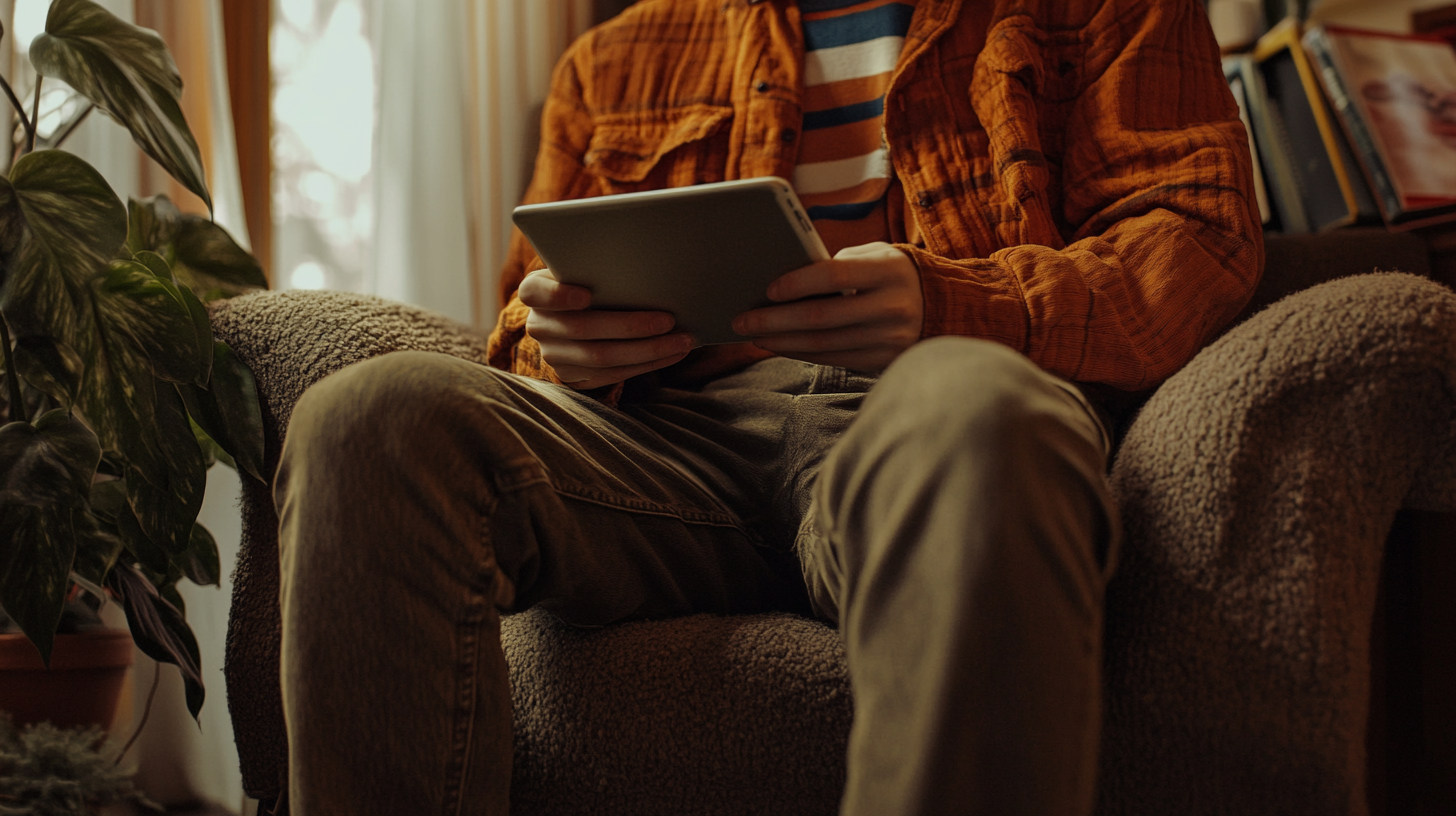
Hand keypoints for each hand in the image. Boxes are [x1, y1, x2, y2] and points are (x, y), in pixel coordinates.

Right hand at [520, 268, 694, 389]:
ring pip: (602, 357)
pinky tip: (674, 353)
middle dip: (630, 326)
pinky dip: (647, 364)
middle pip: (583, 329)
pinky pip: (613, 375)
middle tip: (668, 320)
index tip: (586, 294)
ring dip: (648, 350)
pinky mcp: (573, 377)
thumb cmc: (589, 280)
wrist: (577, 314)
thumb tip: (649, 262)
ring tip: (683, 340)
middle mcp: (539, 326)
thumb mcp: (584, 268)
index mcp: (534, 292)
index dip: (558, 295)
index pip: (536, 292)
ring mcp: (554, 355)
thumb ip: (599, 266)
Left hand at [731, 242, 923, 371]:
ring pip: (823, 344)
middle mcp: (892, 307)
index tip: (768, 289)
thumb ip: (839, 264)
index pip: (837, 276)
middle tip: (742, 320)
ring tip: (753, 335)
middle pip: (822, 317)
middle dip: (776, 320)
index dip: (800, 283)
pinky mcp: (883, 360)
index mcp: (889, 271)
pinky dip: (800, 352)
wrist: (939, 305)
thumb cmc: (890, 273)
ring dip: (782, 341)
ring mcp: (889, 338)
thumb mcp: (875, 256)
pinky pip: (833, 359)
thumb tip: (787, 280)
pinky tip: (778, 345)